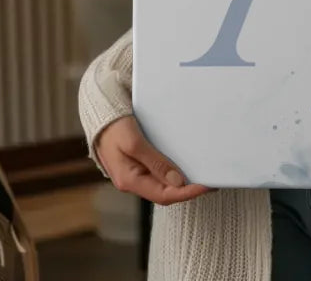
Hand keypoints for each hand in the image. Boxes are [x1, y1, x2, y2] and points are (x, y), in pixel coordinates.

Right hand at [95, 116, 211, 205]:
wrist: (100, 116)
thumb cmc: (114, 128)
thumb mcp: (134, 143)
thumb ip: (155, 163)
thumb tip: (178, 182)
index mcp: (129, 180)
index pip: (163, 196)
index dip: (187, 193)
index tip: (206, 185)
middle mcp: (132, 181)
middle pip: (165, 193)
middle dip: (188, 190)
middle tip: (210, 181)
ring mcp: (135, 174)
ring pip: (162, 185)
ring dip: (182, 183)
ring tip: (202, 175)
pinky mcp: (138, 165)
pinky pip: (159, 174)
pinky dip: (173, 173)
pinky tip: (185, 167)